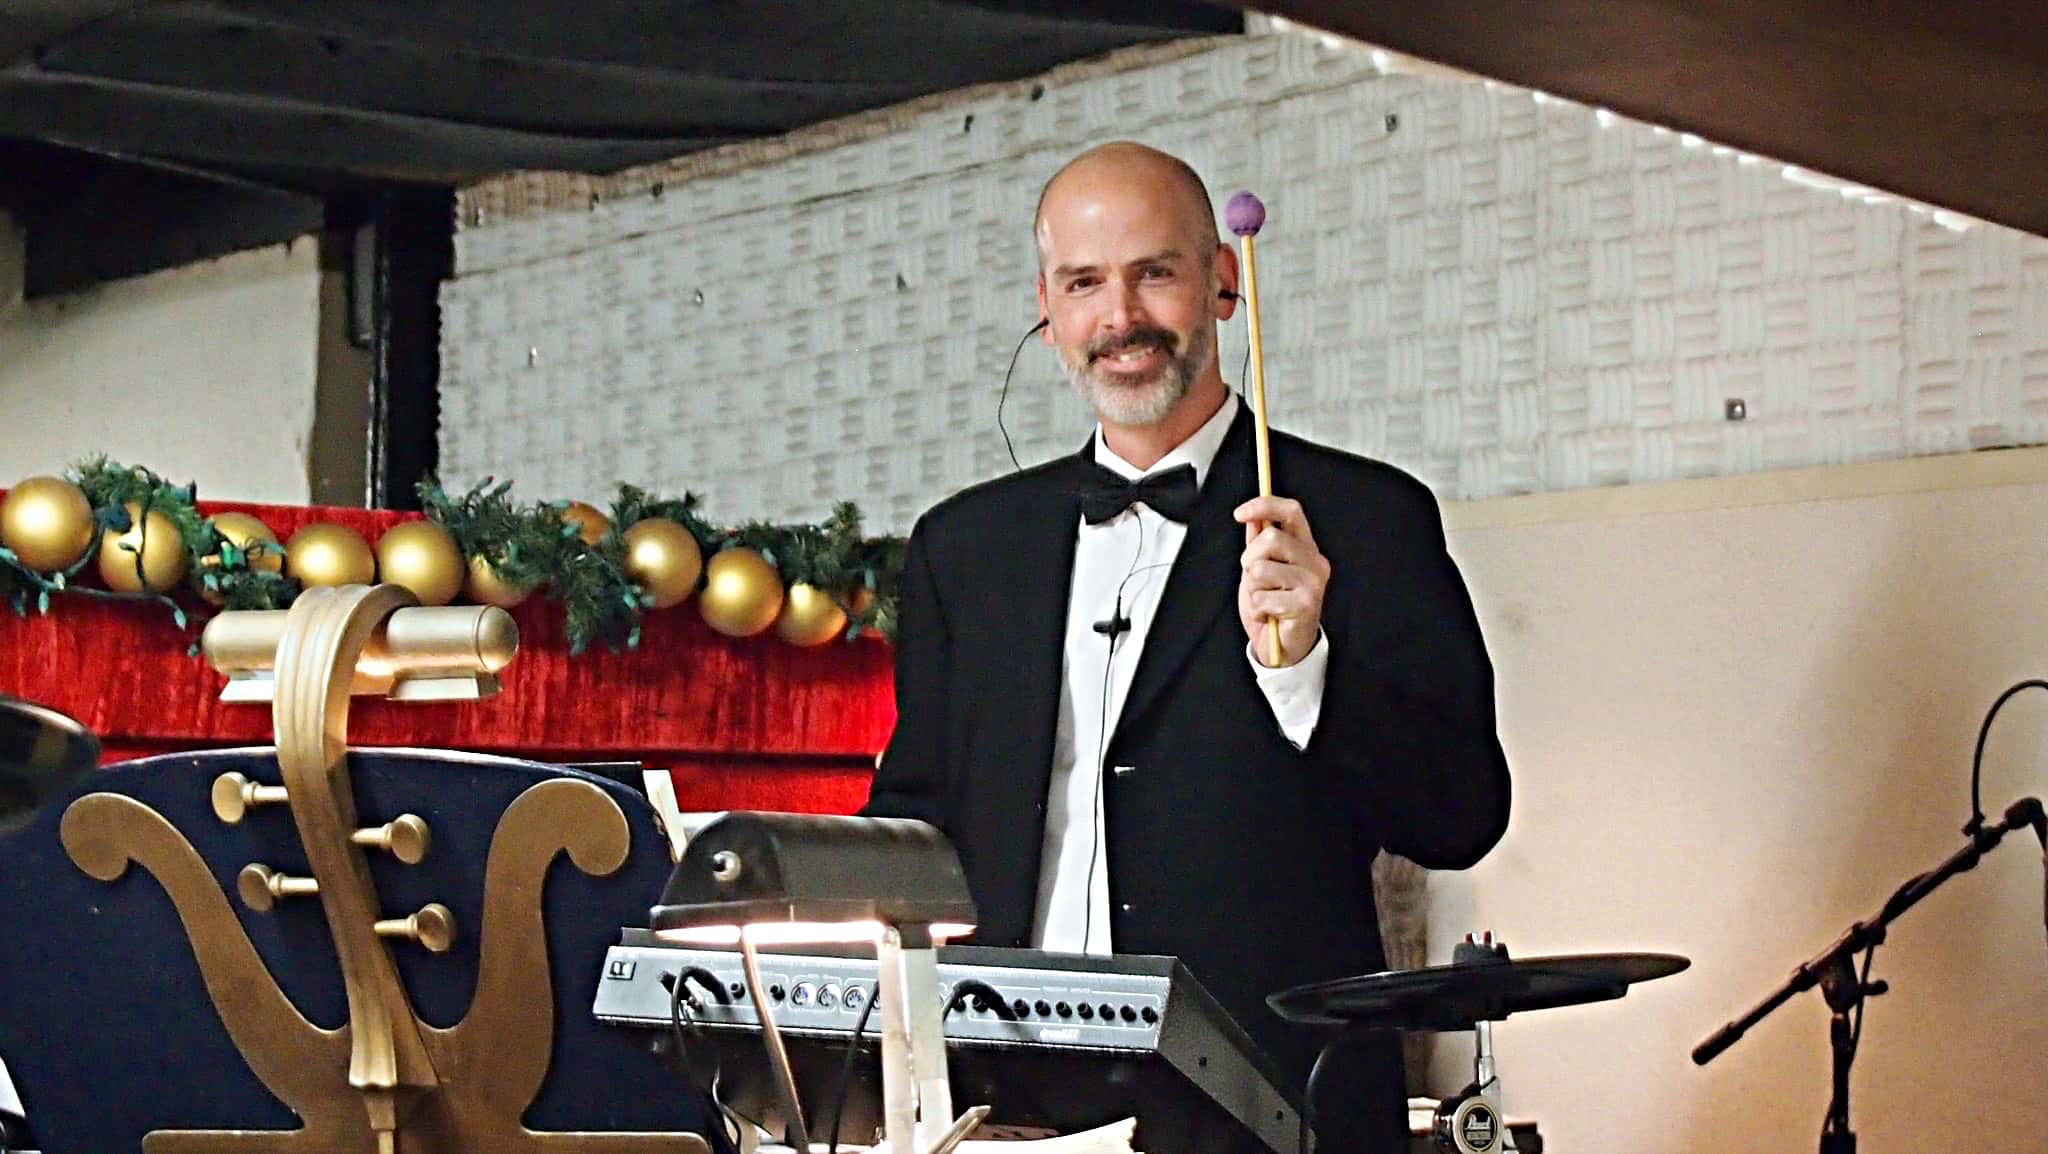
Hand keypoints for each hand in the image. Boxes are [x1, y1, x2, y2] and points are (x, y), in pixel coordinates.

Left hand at [1233, 496, 1328, 666]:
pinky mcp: (1306, 605)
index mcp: (1305, 547)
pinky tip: (1268, 616)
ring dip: (1253, 588)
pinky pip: (1262, 597)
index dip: (1264, 505)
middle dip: (1249, 559)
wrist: (1283, 647)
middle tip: (1254, 578)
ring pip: (1262, 569)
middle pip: (1271, 539)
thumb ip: (1258, 543)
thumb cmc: (1272, 606)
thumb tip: (1252, 517)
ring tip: (1264, 600)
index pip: (1291, 511)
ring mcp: (1313, 583)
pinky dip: (1257, 609)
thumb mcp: (1261, 569)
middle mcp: (1315, 561)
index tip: (1239, 514)